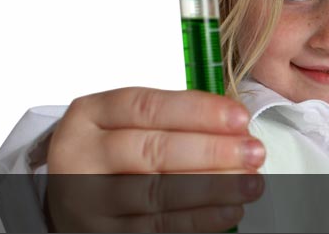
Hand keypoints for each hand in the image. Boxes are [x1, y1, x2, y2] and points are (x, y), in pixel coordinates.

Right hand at [46, 87, 264, 231]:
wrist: (73, 195)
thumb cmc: (115, 153)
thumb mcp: (129, 124)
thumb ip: (177, 120)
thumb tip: (236, 128)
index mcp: (90, 115)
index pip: (146, 106)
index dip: (198, 111)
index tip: (240, 117)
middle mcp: (80, 155)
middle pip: (153, 151)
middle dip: (212, 151)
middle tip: (254, 152)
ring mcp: (87, 199)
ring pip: (157, 193)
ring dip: (214, 188)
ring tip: (251, 182)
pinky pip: (158, 227)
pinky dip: (200, 219)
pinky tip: (230, 209)